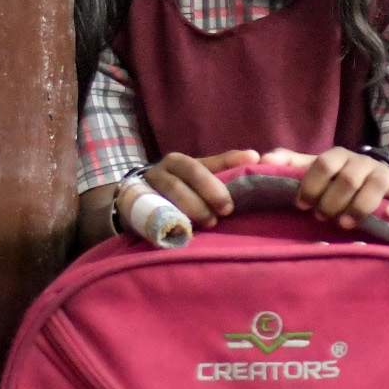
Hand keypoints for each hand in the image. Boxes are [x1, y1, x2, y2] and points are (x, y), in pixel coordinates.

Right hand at [114, 149, 260, 232]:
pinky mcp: (137, 203)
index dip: (232, 159)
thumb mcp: (197, 186)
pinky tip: (186, 229)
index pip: (212, 159)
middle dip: (212, 189)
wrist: (131, 209)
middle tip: (227, 209)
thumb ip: (224, 176)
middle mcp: (165, 168)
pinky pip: (154, 209)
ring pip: (173, 187)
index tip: (253, 160)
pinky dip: (172, 218)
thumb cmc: (176, 198)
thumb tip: (257, 161)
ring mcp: (150, 184)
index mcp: (183, 162)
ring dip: (194, 205)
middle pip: (192, 170)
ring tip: (210, 222)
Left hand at [261, 146, 388, 225]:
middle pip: (349, 178)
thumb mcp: (315, 170)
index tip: (301, 205)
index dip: (311, 185)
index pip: (324, 164)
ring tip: (345, 224)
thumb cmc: (341, 182)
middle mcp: (363, 162)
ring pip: (376, 185)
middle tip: (322, 218)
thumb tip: (261, 159)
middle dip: (333, 201)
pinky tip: (388, 216)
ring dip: (359, 207)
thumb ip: (290, 164)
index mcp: (339, 156)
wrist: (384, 188)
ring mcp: (386, 174)